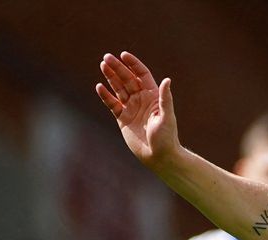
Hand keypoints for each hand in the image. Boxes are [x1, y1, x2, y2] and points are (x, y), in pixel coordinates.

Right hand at [96, 52, 179, 168]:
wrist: (159, 156)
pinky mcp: (123, 118)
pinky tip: (99, 87)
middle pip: (127, 79)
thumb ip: (165, 99)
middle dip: (118, 68)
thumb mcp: (167, 117)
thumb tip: (167, 80)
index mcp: (153, 96)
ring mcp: (131, 108)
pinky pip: (112, 104)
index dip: (133, 64)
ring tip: (102, 65)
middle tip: (106, 57)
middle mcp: (142, 99)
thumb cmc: (167, 137)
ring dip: (111, 77)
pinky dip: (105, 96)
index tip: (123, 55)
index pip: (142, 74)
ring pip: (119, 88)